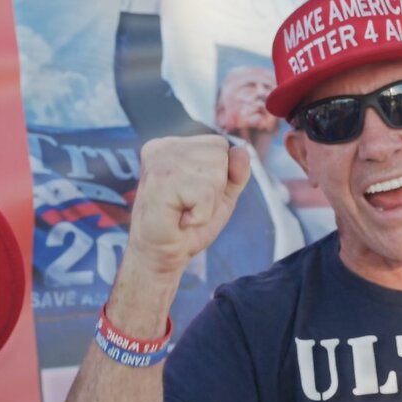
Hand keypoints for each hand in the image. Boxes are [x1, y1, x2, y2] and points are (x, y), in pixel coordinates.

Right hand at [126, 135, 249, 275]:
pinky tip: (181, 220)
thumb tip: (242, 151)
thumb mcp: (221, 195)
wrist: (162, 256)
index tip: (193, 195)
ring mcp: (159, 162)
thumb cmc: (188, 226)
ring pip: (214, 174)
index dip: (218, 176)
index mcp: (173, 145)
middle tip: (189, 207)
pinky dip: (200, 215)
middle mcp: (163, 146)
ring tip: (185, 213)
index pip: (219, 145)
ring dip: (206, 205)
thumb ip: (236, 172)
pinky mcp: (159, 181)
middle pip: (219, 156)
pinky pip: (204, 193)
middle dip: (214, 190)